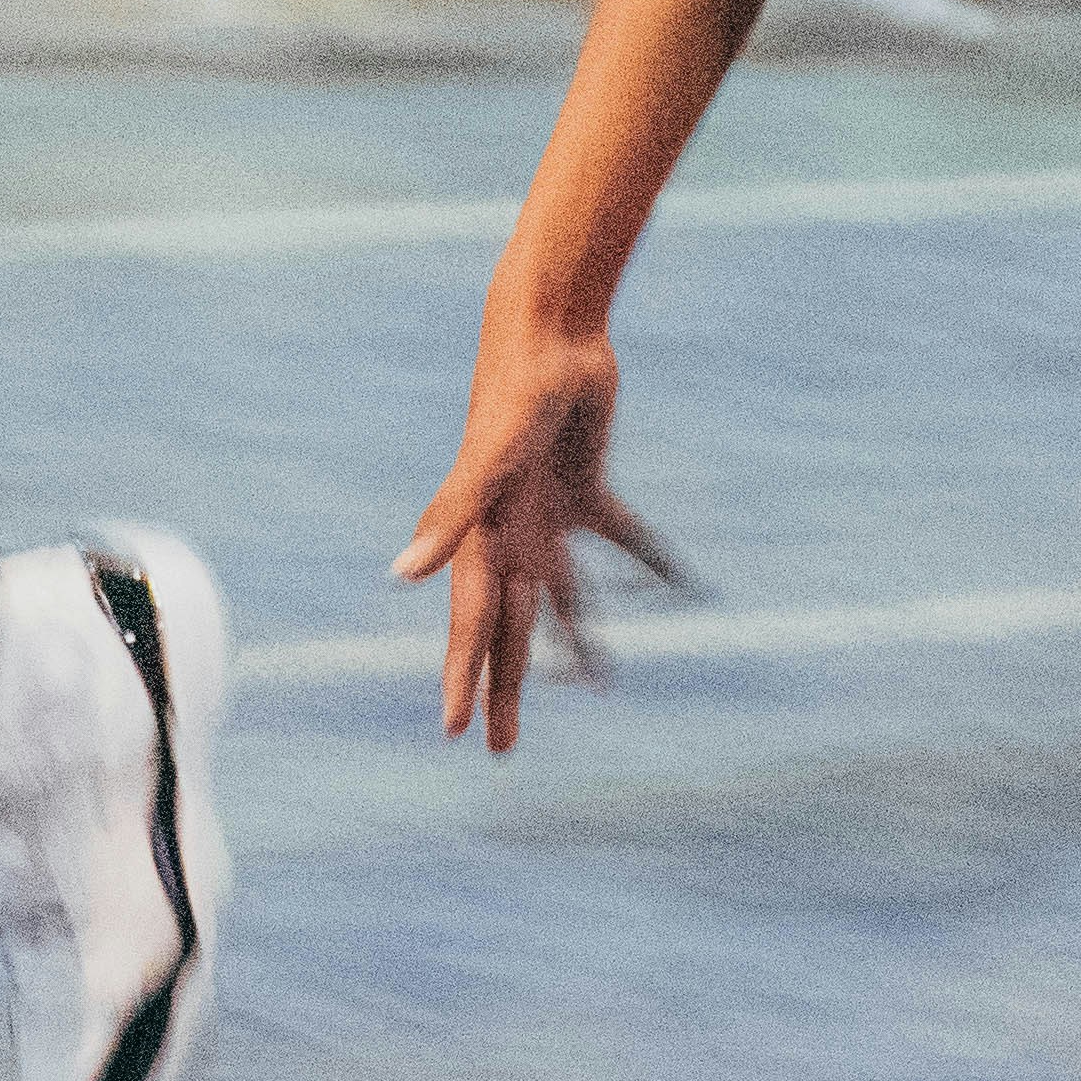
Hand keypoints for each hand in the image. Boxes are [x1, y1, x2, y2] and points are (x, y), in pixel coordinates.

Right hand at [396, 310, 685, 751]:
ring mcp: (549, 518)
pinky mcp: (587, 490)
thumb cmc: (512, 395)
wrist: (552, 332)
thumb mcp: (485, 462)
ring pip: (562, 598)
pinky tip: (681, 584)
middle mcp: (511, 538)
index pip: (470, 628)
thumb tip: (399, 578)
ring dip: (576, 642)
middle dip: (505, 688)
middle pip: (511, 630)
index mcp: (482, 541)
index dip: (462, 681)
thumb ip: (448, 521)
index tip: (456, 735)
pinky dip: (648, 562)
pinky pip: (622, 539)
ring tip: (596, 685)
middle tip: (501, 748)